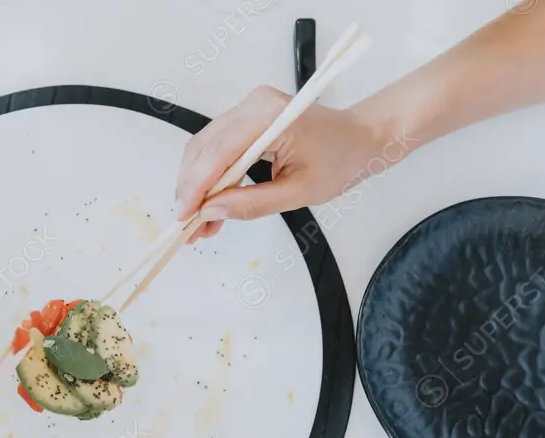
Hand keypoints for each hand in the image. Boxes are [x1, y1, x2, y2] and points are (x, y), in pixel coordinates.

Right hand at [174, 86, 393, 242]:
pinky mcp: (245, 116)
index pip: (218, 152)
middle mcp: (253, 104)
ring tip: (199, 221)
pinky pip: (215, 147)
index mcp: (270, 117)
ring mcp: (247, 107)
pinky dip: (208, 176)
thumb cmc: (340, 160)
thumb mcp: (298, 193)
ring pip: (204, 149)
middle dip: (191, 189)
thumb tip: (210, 212)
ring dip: (196, 185)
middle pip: (203, 149)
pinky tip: (210, 204)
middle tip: (187, 226)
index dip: (195, 187)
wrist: (360, 137)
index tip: (184, 216)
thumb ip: (251, 204)